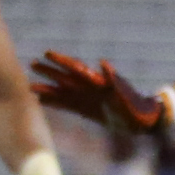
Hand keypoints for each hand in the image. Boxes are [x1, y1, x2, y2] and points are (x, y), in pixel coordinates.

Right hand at [29, 52, 172, 133]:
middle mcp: (90, 89)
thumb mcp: (125, 93)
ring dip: (48, 88)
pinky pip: (67, 105)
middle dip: (50, 71)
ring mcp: (87, 99)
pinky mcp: (87, 110)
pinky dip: (54, 102)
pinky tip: (42, 101)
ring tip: (30, 86)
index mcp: (97, 82)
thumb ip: (113, 80)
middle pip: (66, 77)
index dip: (62, 61)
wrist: (144, 121)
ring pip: (63, 92)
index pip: (76, 69)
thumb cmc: (136, 107)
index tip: (47, 53)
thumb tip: (103, 64)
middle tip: (32, 64)